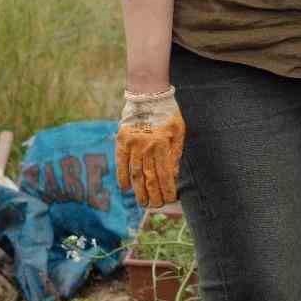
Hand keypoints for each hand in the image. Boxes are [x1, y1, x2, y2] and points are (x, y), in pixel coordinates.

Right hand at [116, 86, 185, 207]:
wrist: (147, 94)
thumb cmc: (167, 113)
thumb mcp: (179, 131)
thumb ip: (176, 153)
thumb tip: (173, 175)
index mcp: (163, 145)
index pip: (165, 174)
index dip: (167, 189)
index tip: (170, 199)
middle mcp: (147, 147)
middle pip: (150, 178)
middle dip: (154, 195)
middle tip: (156, 206)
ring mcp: (133, 145)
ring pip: (135, 174)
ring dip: (139, 191)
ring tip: (143, 203)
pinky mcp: (122, 141)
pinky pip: (121, 163)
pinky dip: (122, 176)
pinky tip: (125, 188)